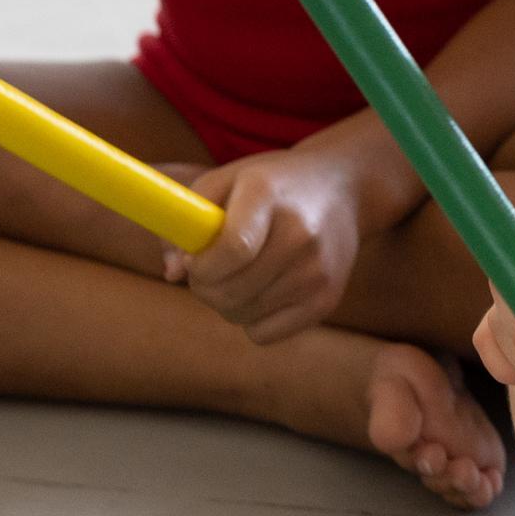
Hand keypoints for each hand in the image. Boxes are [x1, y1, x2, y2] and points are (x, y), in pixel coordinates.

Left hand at [168, 147, 368, 341]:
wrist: (342, 188)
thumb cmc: (269, 186)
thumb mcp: (226, 181)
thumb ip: (187, 219)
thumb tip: (172, 274)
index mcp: (267, 195)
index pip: (231, 248)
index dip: (201, 266)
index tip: (193, 262)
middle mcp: (300, 234)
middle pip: (231, 291)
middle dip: (204, 287)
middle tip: (208, 271)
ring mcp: (317, 271)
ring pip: (241, 315)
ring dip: (227, 302)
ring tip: (240, 274)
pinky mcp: (326, 300)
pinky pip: (263, 334)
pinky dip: (252, 319)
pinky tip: (262, 289)